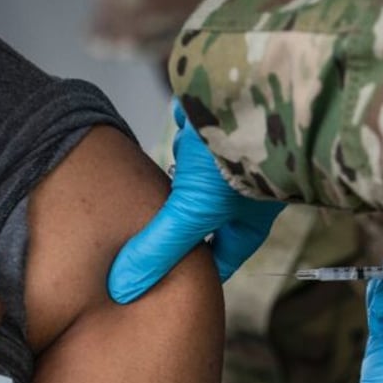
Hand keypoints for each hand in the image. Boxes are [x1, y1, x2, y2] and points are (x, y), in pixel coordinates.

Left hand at [108, 99, 284, 302]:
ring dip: (174, 172)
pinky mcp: (217, 124)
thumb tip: (123, 289)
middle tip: (137, 236)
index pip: (218, 261)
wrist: (259, 93)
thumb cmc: (237, 162)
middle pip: (198, 218)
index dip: (190, 273)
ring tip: (148, 179)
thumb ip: (159, 247)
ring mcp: (229, 159)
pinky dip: (181, 129)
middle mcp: (239, 195)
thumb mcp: (193, 211)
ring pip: (191, 174)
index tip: (158, 284)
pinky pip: (191, 131)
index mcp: (246, 224)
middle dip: (171, 223)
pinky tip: (173, 127)